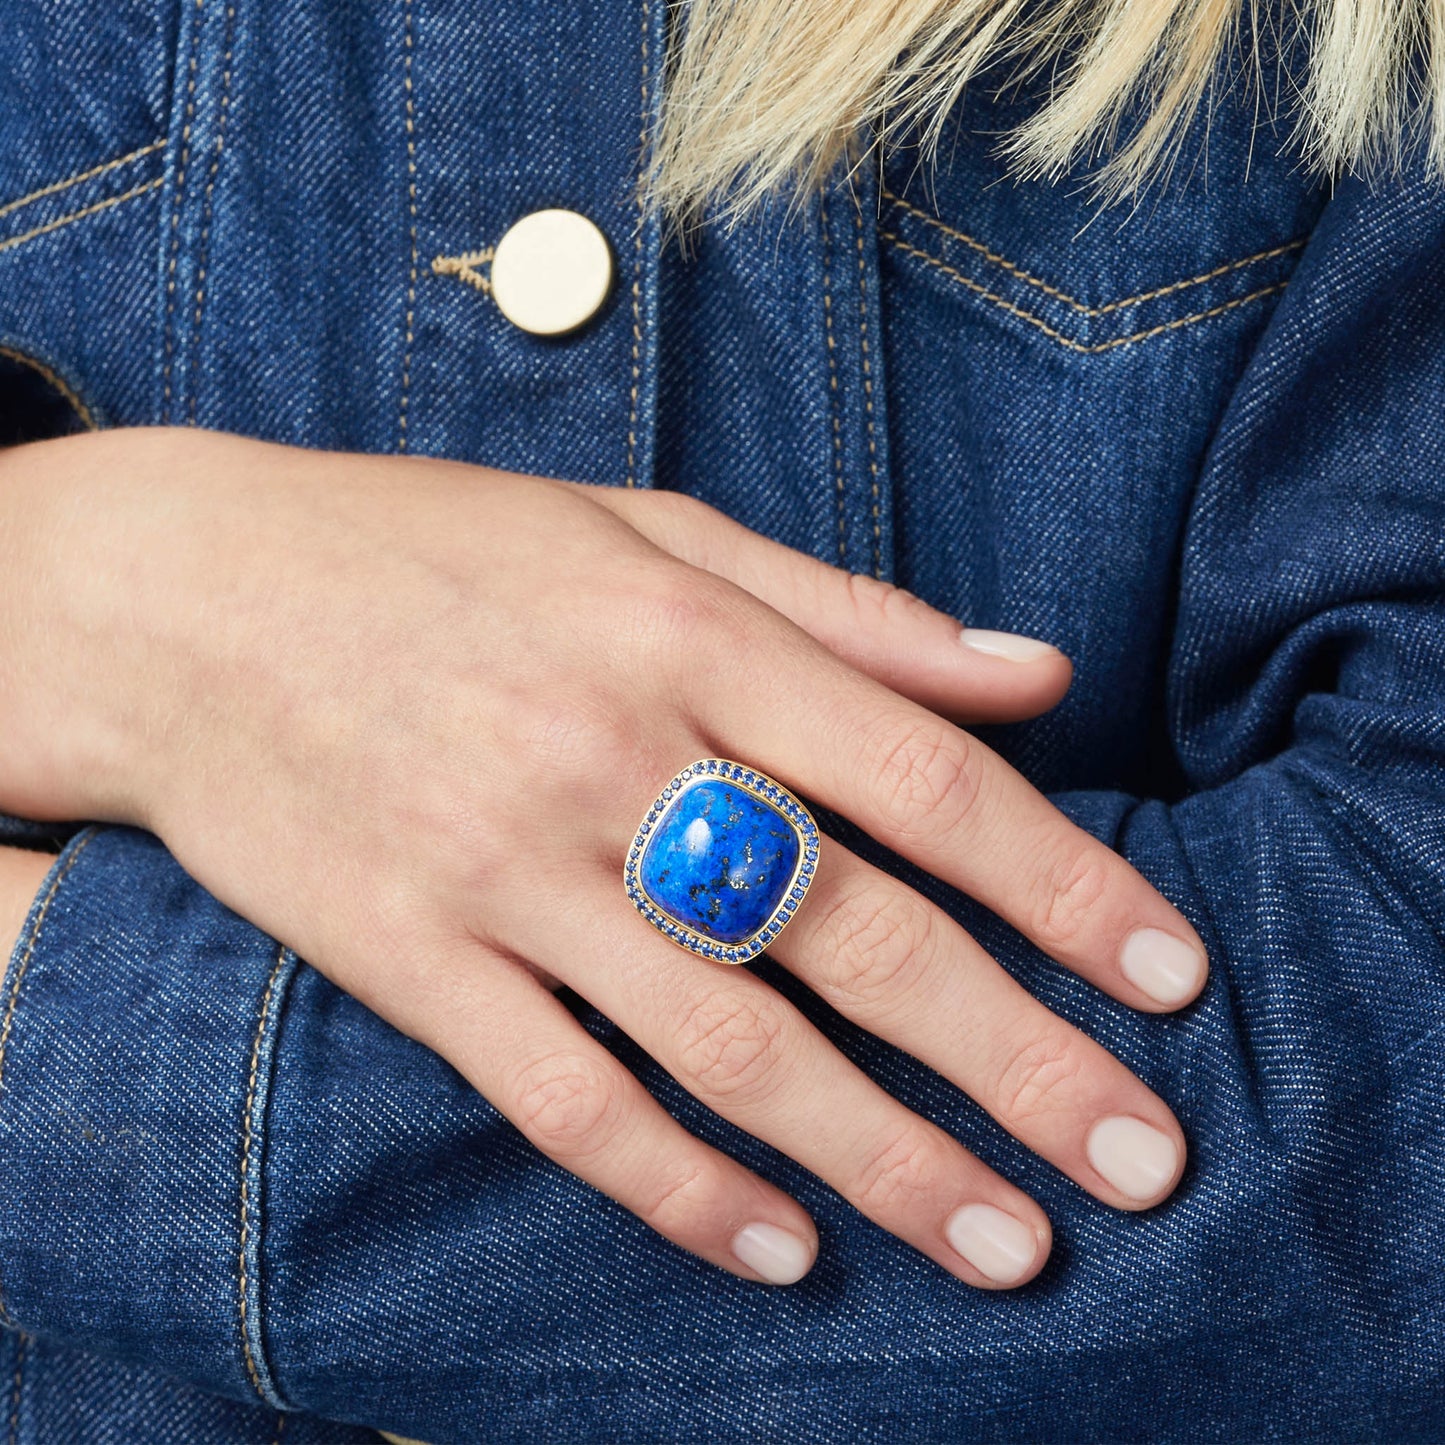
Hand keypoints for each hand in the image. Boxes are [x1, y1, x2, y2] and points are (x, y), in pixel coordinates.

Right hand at [0, 427, 1206, 1289]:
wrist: (197, 602)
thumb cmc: (442, 551)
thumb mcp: (648, 530)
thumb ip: (846, 610)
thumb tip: (1033, 671)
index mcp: (687, 635)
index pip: (923, 773)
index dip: (1063, 882)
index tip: (1168, 977)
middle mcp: (612, 758)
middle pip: (853, 933)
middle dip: (1015, 1058)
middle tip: (1140, 1160)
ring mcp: (506, 870)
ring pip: (726, 1045)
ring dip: (882, 1158)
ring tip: (1006, 1245)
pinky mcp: (409, 956)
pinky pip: (559, 1096)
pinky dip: (674, 1185)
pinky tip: (777, 1249)